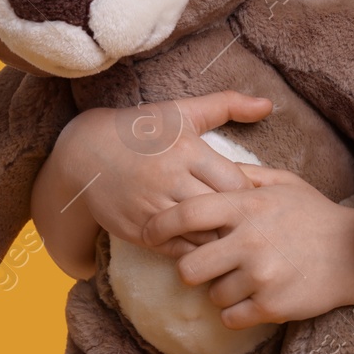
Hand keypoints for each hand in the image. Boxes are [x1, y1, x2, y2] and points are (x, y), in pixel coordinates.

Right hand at [39, 90, 273, 259]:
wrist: (85, 153)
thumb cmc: (142, 129)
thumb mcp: (183, 112)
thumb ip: (227, 104)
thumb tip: (268, 104)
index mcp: (187, 151)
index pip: (237, 184)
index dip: (251, 195)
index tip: (256, 197)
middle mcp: (170, 180)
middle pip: (222, 212)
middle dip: (240, 220)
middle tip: (254, 225)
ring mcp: (151, 207)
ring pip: (201, 236)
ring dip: (219, 238)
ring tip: (232, 236)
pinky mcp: (136, 230)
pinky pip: (176, 250)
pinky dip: (194, 249)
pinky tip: (203, 242)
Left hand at [141, 164, 353, 328]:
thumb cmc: (314, 215)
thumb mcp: (283, 183)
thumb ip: (244, 175)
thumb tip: (207, 165)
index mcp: (248, 206)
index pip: (187, 214)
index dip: (160, 225)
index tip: (149, 233)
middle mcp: (251, 240)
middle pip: (189, 268)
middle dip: (192, 270)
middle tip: (208, 266)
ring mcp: (261, 276)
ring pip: (212, 296)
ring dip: (223, 291)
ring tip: (247, 279)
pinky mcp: (272, 306)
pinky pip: (231, 318)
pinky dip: (238, 313)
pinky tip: (256, 297)